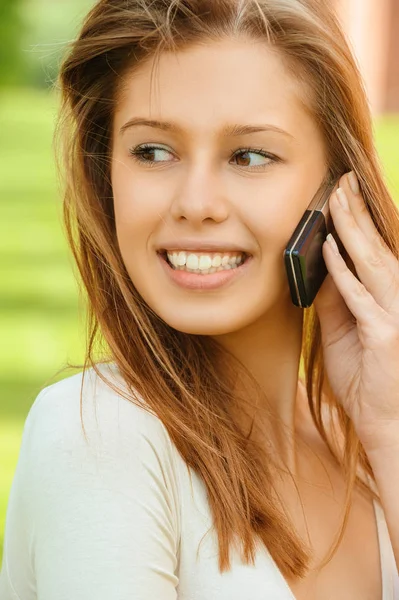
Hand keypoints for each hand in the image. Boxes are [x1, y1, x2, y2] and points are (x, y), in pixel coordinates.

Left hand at [313, 171, 398, 452]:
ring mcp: (395, 316)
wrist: (386, 425)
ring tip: (336, 199)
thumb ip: (336, 301)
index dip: (359, 224)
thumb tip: (322, 267)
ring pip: (372, 262)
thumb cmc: (366, 381)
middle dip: (356, 214)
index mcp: (389, 300)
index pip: (374, 254)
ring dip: (351, 229)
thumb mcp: (344, 335)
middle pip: (376, 249)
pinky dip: (343, 270)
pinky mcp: (386, 334)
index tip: (342, 197)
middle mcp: (398, 301)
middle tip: (340, 183)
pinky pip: (359, 296)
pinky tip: (329, 247)